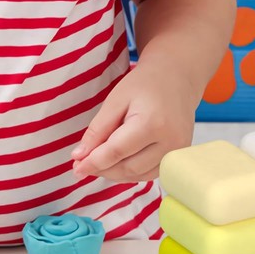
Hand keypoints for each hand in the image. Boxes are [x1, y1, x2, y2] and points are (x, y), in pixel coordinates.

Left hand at [71, 62, 196, 181]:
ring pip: (138, 175)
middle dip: (102, 170)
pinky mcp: (178, 156)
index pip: (116, 152)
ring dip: (114, 174)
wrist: (176, 78)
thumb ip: (97, 130)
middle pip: (128, 167)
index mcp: (153, 123)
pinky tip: (116, 163)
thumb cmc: (144, 85)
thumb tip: (79, 156)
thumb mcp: (115, 101)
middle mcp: (170, 142)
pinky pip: (149, 173)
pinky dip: (130, 172)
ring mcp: (177, 151)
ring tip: (96, 164)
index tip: (76, 167)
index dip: (93, 162)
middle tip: (81, 167)